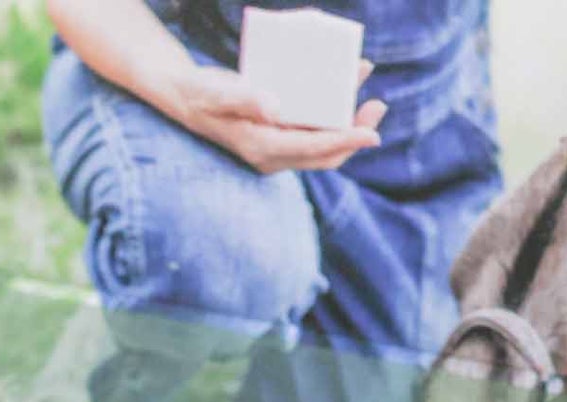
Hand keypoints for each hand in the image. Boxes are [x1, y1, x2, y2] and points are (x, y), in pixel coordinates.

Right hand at [164, 63, 385, 174]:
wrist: (187, 97)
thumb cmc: (200, 95)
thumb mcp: (219, 94)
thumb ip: (247, 99)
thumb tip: (277, 109)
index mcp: (261, 148)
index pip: (311, 150)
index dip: (344, 142)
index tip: (372, 134)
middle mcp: (273, 153)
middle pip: (325, 154)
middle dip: (355, 134)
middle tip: (378, 106)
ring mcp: (277, 145)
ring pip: (323, 142)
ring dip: (349, 120)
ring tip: (368, 86)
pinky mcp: (280, 132)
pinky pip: (314, 127)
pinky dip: (334, 110)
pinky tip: (346, 82)